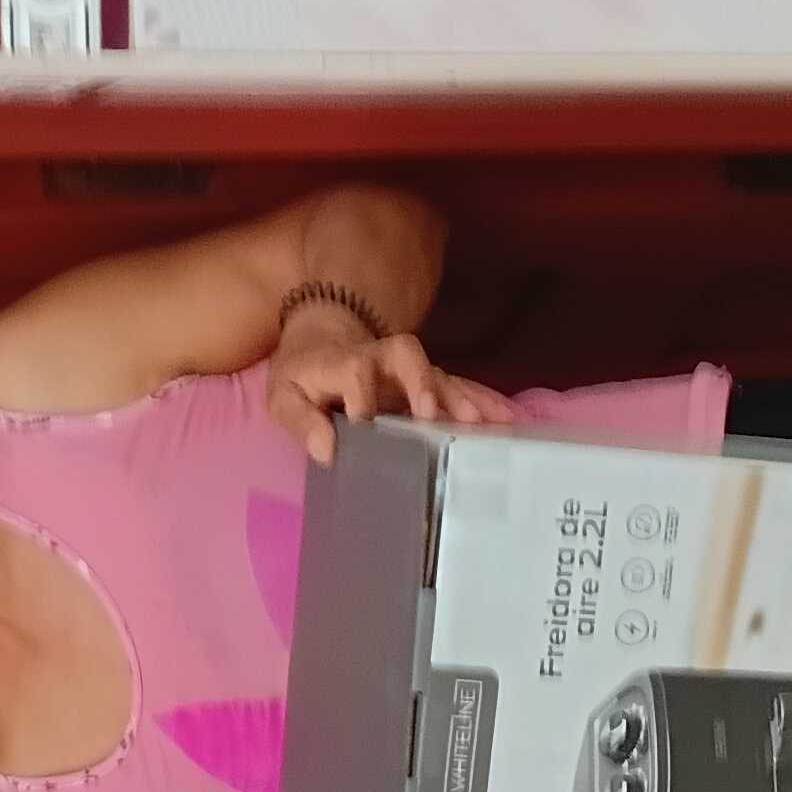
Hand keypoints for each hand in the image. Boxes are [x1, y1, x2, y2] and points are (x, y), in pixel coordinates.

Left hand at [266, 327, 514, 464]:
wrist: (323, 341)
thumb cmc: (302, 376)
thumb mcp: (284, 397)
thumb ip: (301, 421)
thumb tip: (326, 450)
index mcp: (342, 361)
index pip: (356, 369)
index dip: (360, 393)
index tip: (362, 422)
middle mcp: (381, 359)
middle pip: (407, 355)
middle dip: (423, 382)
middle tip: (431, 413)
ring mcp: (408, 371)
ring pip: (440, 374)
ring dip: (463, 398)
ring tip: (489, 425)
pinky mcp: (427, 383)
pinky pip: (459, 389)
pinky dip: (483, 403)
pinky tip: (507, 421)